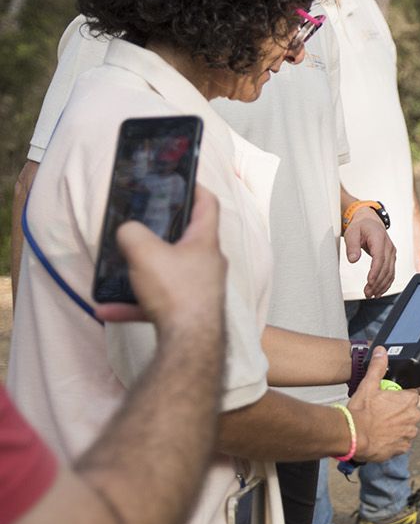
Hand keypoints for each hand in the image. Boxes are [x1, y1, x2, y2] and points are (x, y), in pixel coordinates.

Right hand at [95, 187, 225, 336]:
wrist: (189, 343)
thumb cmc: (175, 290)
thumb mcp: (144, 253)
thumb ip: (131, 233)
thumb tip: (128, 231)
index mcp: (205, 242)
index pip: (207, 204)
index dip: (194, 188)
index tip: (180, 180)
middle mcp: (209, 263)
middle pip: (186, 239)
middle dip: (162, 233)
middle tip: (141, 225)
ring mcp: (201, 289)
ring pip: (167, 273)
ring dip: (140, 273)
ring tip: (117, 271)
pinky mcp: (188, 312)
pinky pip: (156, 303)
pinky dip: (133, 305)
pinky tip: (107, 309)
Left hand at [345, 208, 396, 297]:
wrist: (370, 221)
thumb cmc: (360, 227)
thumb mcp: (352, 233)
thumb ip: (352, 246)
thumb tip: (353, 260)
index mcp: (379, 238)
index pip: (380, 258)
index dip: (375, 271)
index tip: (370, 282)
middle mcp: (389, 247)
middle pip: (386, 268)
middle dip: (377, 283)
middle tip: (367, 293)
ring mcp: (392, 253)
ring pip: (390, 272)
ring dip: (381, 285)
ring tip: (371, 295)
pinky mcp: (391, 258)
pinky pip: (391, 272)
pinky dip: (386, 283)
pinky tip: (379, 291)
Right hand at [346, 350, 419, 460]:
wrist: (353, 436)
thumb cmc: (361, 412)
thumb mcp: (368, 385)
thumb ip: (378, 367)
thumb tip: (381, 351)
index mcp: (409, 401)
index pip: (410, 396)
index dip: (398, 398)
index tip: (387, 401)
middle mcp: (413, 417)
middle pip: (409, 412)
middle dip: (398, 413)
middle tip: (381, 414)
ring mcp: (408, 434)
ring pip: (406, 428)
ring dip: (396, 427)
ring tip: (379, 426)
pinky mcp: (402, 448)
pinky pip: (401, 443)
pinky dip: (393, 441)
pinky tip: (381, 437)